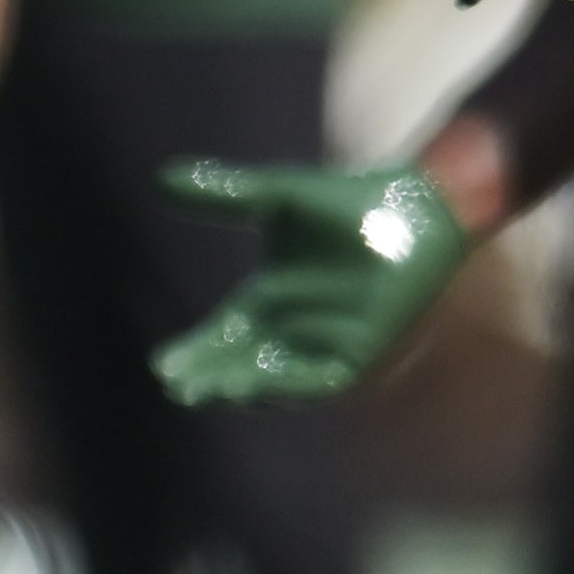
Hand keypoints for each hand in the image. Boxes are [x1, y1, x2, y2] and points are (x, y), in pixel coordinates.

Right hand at [149, 159, 473, 405]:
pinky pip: (318, 381)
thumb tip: (162, 180)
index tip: (160, 365)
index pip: (220, 339)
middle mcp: (292, 330)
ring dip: (241, 390)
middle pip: (238, 367)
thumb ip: (225, 195)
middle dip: (207, 380)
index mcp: (267, 301)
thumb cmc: (347, 200)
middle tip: (175, 388)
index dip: (191, 354)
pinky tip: (257, 387)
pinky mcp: (360, 355)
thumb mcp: (276, 198)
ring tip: (210, 393)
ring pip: (273, 382)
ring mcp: (325, 345)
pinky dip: (287, 386)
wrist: (413, 207)